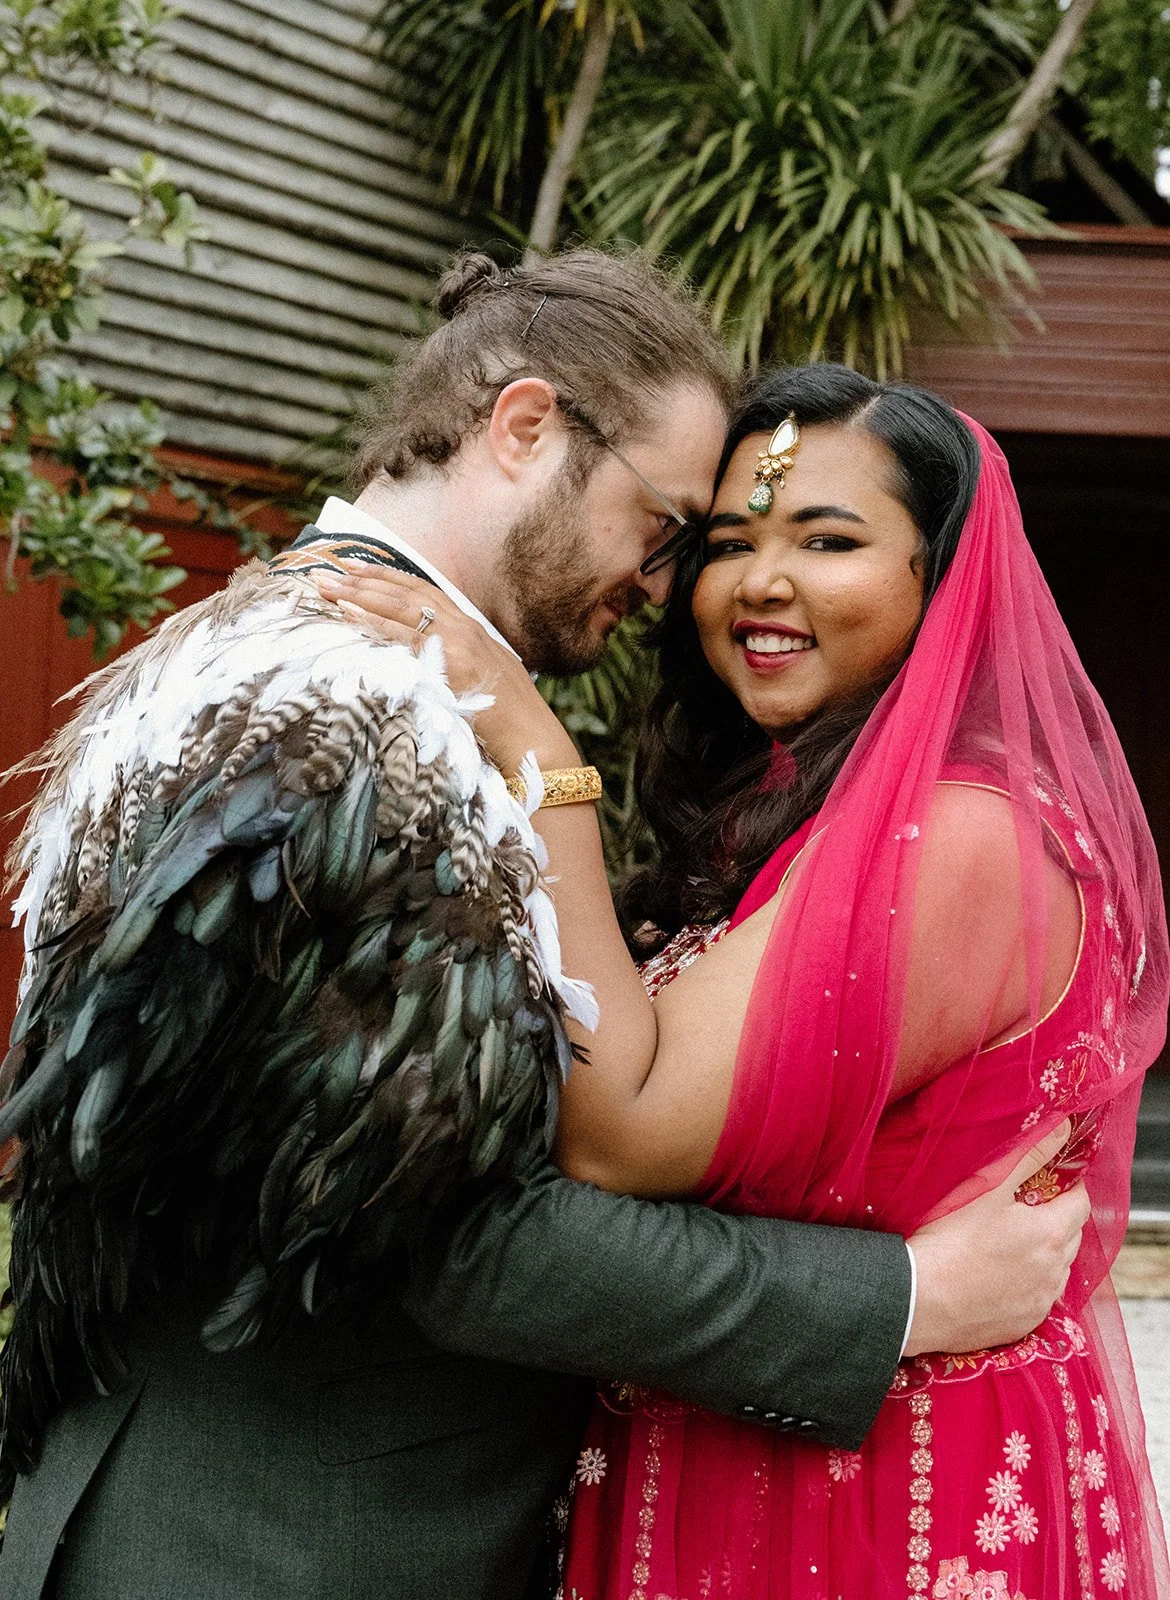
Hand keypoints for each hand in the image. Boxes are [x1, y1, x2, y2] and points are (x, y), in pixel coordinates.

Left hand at [314, 565, 576, 775]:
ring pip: (402, 609)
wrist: (533, 740)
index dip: (388, 577)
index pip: (423, 591)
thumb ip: (455, 660)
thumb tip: (423, 661)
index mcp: (472, 627)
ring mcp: (459, 643)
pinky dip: (374, 624)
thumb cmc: (508, 719)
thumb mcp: (483, 676)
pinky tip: (348, 617)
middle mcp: (465, 627)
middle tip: (328, 572)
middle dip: (365, 580)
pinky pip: (403, 639)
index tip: (356, 567)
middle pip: (407, 593)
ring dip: (360, 596)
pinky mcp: (452, 664)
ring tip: (327, 587)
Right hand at [903, 1121, 1088, 1356]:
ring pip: (1056, 1270)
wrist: (918, 1299)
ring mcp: (1039, 1302)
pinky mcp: (1021, 1325)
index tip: (1049, 1181)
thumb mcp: (989, 1186)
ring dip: (1044, 1254)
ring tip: (1008, 1243)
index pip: (1080, 1203)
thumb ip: (1030, 1154)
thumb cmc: (949, 1240)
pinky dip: (1028, 1284)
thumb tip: (1062, 1127)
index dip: (1068, 1188)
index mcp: (1051, 1233)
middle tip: (1023, 1208)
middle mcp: (1054, 1271)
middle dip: (1056, 1219)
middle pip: (1071, 1236)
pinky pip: (1037, 1299)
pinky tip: (999, 1275)